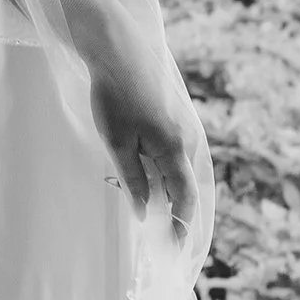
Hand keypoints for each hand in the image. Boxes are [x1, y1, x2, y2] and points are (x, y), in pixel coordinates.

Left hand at [86, 26, 206, 240]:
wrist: (116, 50)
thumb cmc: (113, 96)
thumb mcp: (117, 144)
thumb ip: (133, 181)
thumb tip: (144, 214)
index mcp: (174, 149)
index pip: (185, 199)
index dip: (180, 226)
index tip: (172, 249)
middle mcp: (185, 140)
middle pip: (184, 186)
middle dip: (171, 212)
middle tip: (155, 234)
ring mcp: (182, 127)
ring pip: (177, 171)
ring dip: (164, 191)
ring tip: (143, 204)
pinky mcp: (174, 118)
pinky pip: (172, 155)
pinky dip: (161, 171)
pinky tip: (141, 172)